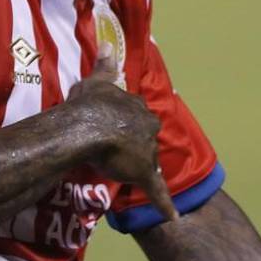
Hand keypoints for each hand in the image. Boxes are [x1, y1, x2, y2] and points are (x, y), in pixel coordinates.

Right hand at [67, 44, 178, 222]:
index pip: (137, 114)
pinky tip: (172, 216)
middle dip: (136, 144)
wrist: (88, 127)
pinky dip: (164, 204)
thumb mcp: (95, 81)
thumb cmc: (89, 103)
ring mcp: (147, 152)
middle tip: (119, 149)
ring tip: (127, 173)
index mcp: (137, 107)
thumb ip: (104, 65)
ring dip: (142, 168)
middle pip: (146, 138)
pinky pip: (157, 192)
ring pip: (149, 162)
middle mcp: (147, 127)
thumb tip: (109, 43)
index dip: (125, 121)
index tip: (116, 125)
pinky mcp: (144, 175)